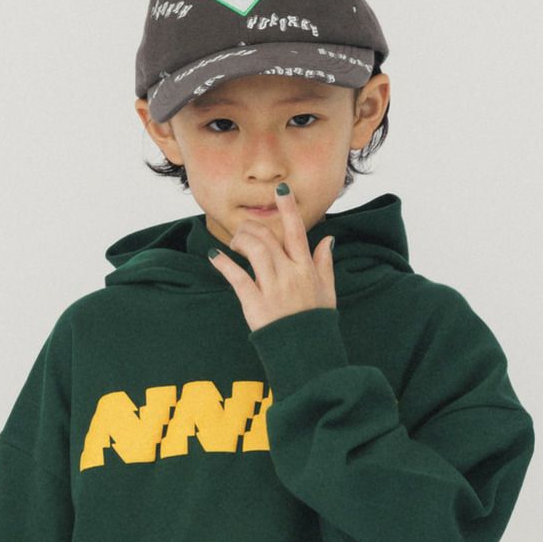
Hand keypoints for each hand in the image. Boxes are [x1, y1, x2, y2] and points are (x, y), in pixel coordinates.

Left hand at [207, 184, 336, 332]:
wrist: (306, 352)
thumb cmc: (316, 322)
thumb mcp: (328, 291)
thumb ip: (325, 263)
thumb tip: (328, 239)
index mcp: (307, 269)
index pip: (297, 231)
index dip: (288, 208)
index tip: (280, 189)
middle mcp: (290, 274)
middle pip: (269, 237)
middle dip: (252, 228)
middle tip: (243, 232)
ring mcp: (272, 288)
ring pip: (254, 250)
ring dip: (240, 240)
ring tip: (233, 245)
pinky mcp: (255, 304)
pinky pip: (237, 277)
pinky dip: (223, 264)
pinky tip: (214, 256)